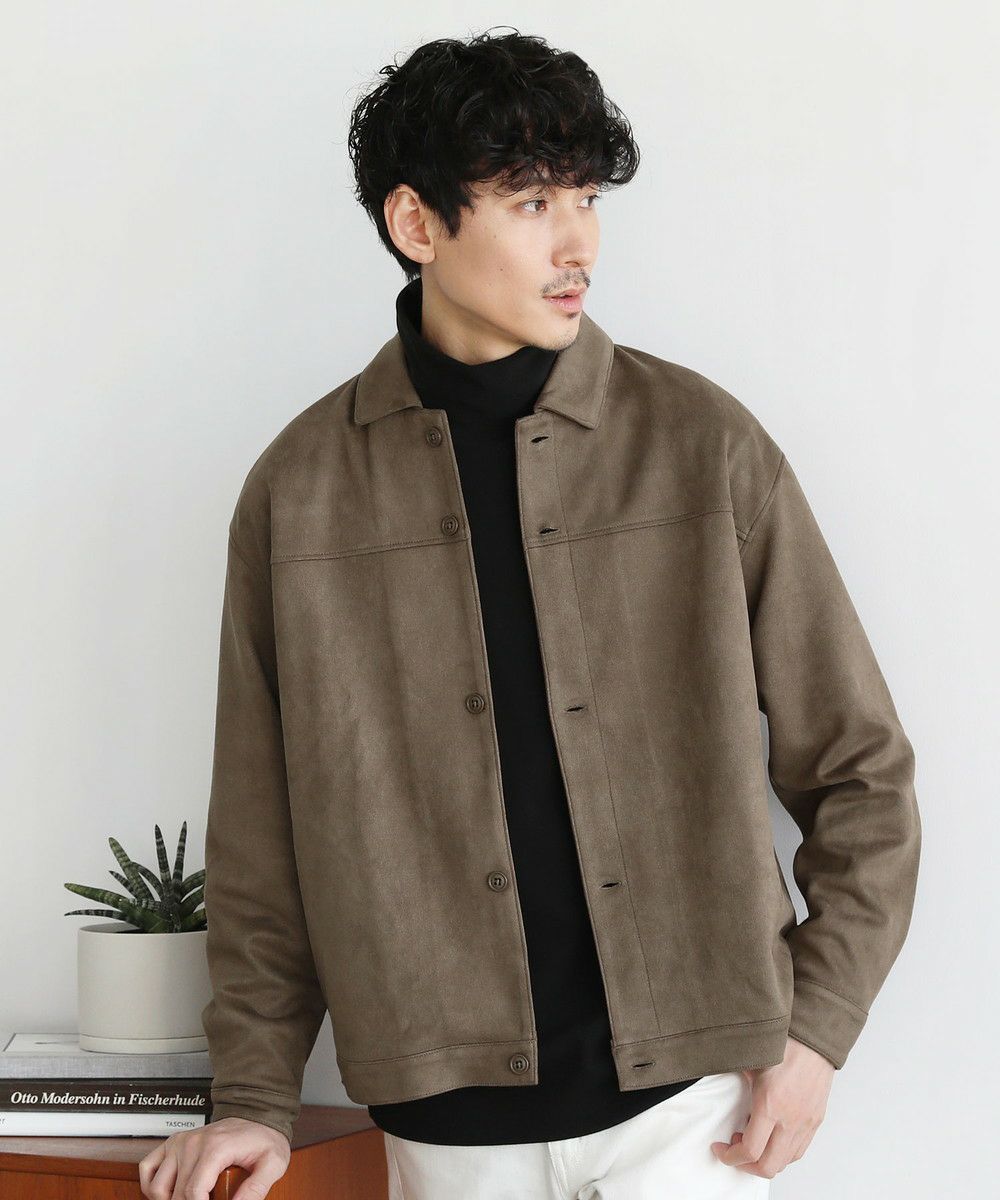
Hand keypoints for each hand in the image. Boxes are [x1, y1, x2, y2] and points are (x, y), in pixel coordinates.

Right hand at [138, 1116, 290, 1199]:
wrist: (256, 1115)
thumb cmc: (263, 1139)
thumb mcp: (273, 1163)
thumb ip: (257, 1188)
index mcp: (216, 1147)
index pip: (194, 1193)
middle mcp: (193, 1143)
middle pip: (177, 1195)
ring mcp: (180, 1142)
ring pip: (157, 1187)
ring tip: (190, 1199)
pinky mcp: (172, 1143)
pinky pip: (147, 1168)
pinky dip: (152, 1186)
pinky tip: (170, 1192)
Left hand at [709, 1036, 833, 1178]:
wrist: (814, 1037)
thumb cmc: (782, 1043)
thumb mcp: (749, 1060)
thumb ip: (732, 1078)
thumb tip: (713, 1083)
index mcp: (770, 1104)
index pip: (750, 1151)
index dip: (730, 1156)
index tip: (719, 1148)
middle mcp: (790, 1119)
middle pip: (768, 1166)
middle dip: (745, 1166)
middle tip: (733, 1149)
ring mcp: (806, 1122)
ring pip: (785, 1161)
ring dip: (765, 1160)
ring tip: (751, 1139)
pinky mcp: (816, 1120)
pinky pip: (799, 1150)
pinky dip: (782, 1153)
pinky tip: (770, 1137)